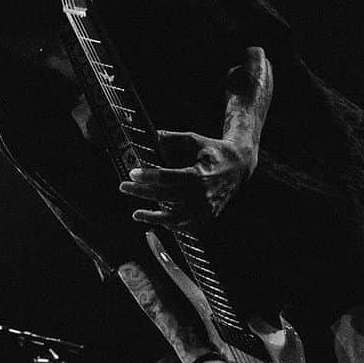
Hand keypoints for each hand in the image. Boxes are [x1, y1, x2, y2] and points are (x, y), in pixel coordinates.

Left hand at [119, 130, 256, 227]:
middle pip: (166, 197)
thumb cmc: (212, 151)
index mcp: (200, 174)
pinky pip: (186, 226)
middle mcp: (203, 194)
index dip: (149, 176)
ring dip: (153, 217)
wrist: (239, 166)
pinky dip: (170, 224)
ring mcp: (206, 208)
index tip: (132, 172)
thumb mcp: (193, 140)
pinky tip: (156, 219)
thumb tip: (148, 136)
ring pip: (175, 218)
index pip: (169, 177)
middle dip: (142, 192)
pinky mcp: (208, 217)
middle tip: (124, 186)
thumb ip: (171, 139)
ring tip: (136, 214)